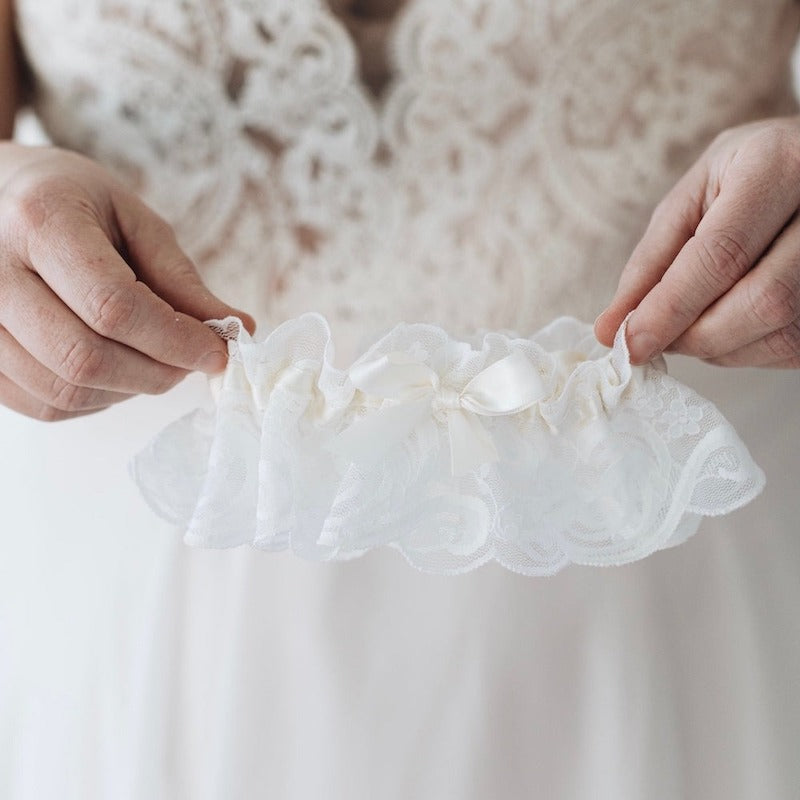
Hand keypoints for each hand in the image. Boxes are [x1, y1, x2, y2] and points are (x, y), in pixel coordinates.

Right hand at [0, 144, 255, 420]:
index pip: (112, 306)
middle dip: (157, 373)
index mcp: (40, 220)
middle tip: (189, 362)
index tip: (217, 353)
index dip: (175, 341)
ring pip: (64, 391)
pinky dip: (95, 400)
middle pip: (84, 358)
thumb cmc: (74, 204)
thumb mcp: (135, 221)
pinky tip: (115, 371)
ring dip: (129, 390)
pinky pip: (42, 405)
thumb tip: (238, 329)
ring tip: (153, 361)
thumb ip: (181, 280)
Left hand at [594, 115, 799, 368]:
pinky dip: (744, 350)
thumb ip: (649, 264)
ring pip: (779, 333)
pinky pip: (791, 346)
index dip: (669, 309)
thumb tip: (610, 329)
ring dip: (718, 347)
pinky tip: (729, 322)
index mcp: (777, 167)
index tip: (629, 343)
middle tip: (655, 338)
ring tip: (692, 320)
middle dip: (695, 335)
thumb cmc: (743, 178)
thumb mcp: (688, 201)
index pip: (721, 256)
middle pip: (762, 301)